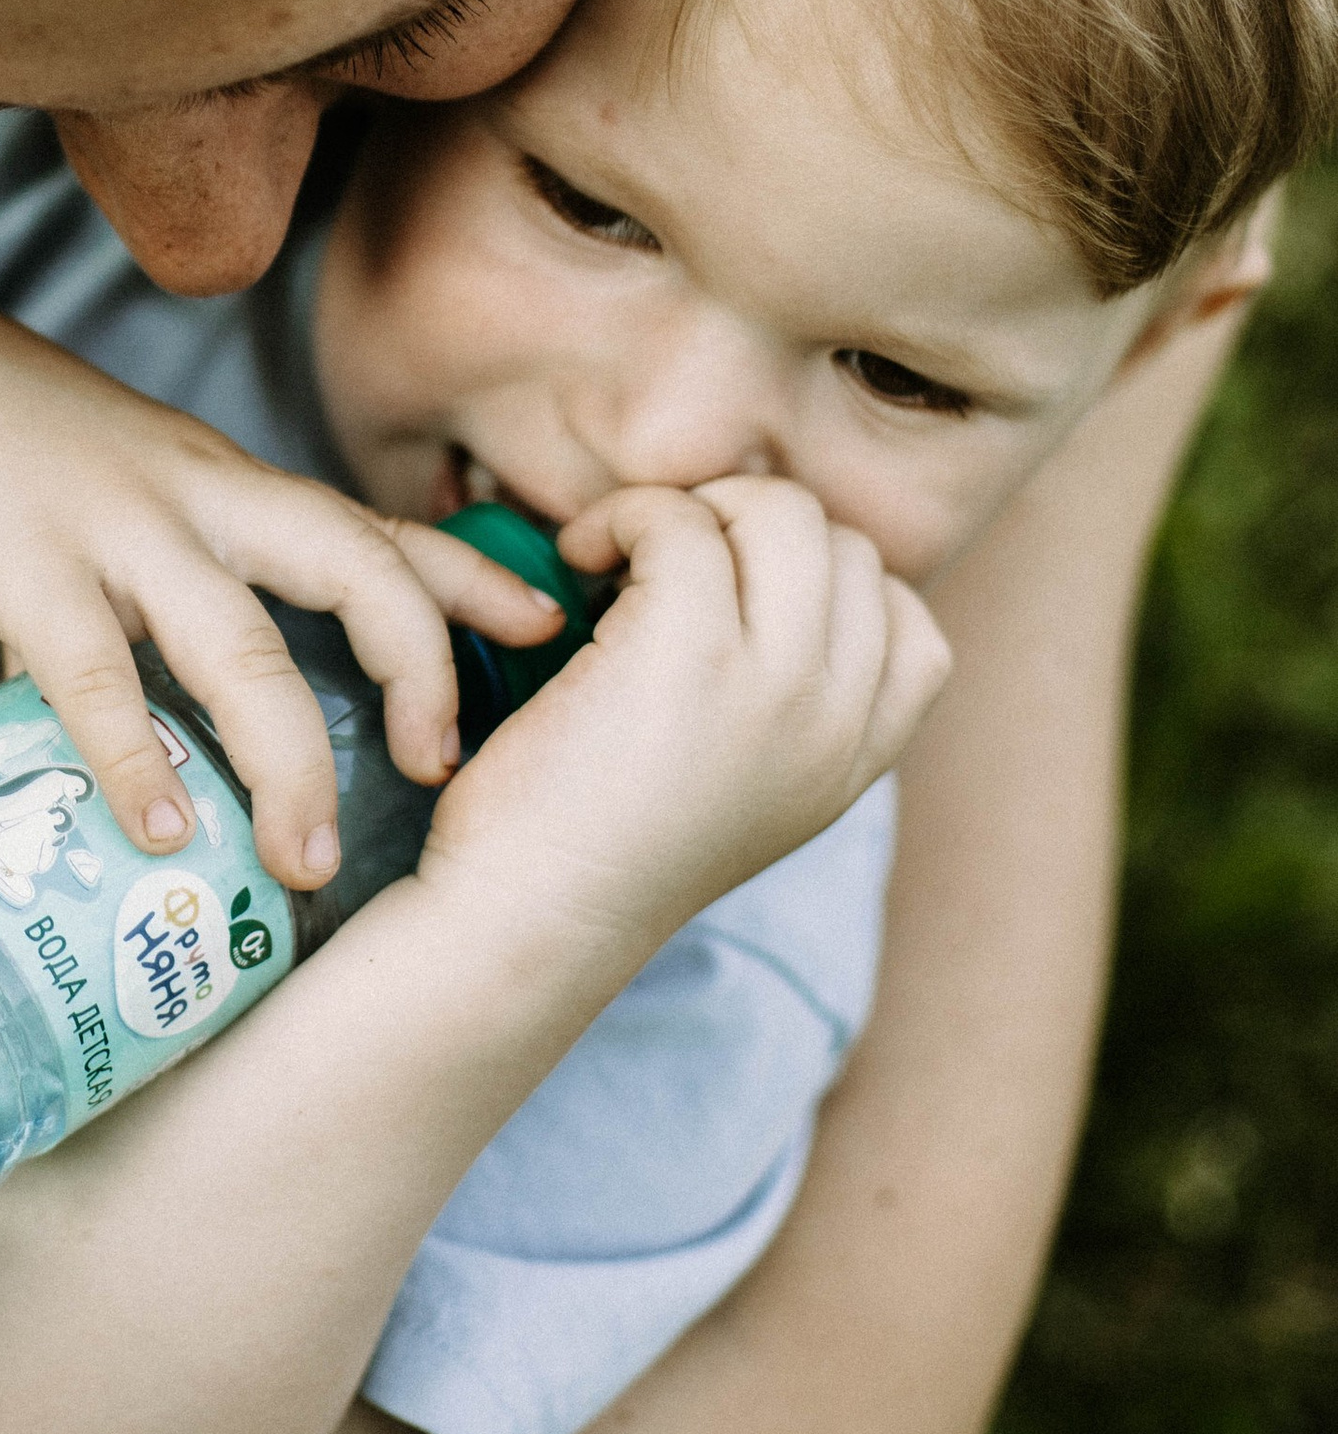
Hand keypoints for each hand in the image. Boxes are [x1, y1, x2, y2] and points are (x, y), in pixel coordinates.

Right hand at [0, 289, 566, 887]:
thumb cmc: (22, 456)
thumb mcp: (135, 511)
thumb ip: (170, 616)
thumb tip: (189, 754)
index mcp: (238, 493)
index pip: (382, 532)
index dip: (472, 581)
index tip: (547, 632)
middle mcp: (205, 502)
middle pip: (355, 572)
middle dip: (419, 670)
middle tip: (443, 773)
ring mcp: (120, 530)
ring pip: (242, 642)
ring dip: (289, 759)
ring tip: (304, 860)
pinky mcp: (25, 562)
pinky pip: (92, 674)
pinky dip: (134, 758)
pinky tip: (160, 830)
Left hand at [417, 476, 949, 970]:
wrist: (525, 924)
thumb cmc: (595, 848)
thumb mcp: (737, 790)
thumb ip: (784, 710)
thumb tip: (767, 582)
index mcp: (851, 763)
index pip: (908, 624)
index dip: (822, 581)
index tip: (734, 593)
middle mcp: (834, 724)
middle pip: (846, 546)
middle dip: (752, 525)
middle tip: (662, 560)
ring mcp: (772, 687)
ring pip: (779, 514)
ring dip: (694, 509)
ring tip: (621, 554)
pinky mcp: (687, 654)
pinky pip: (679, 523)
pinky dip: (626, 516)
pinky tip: (579, 557)